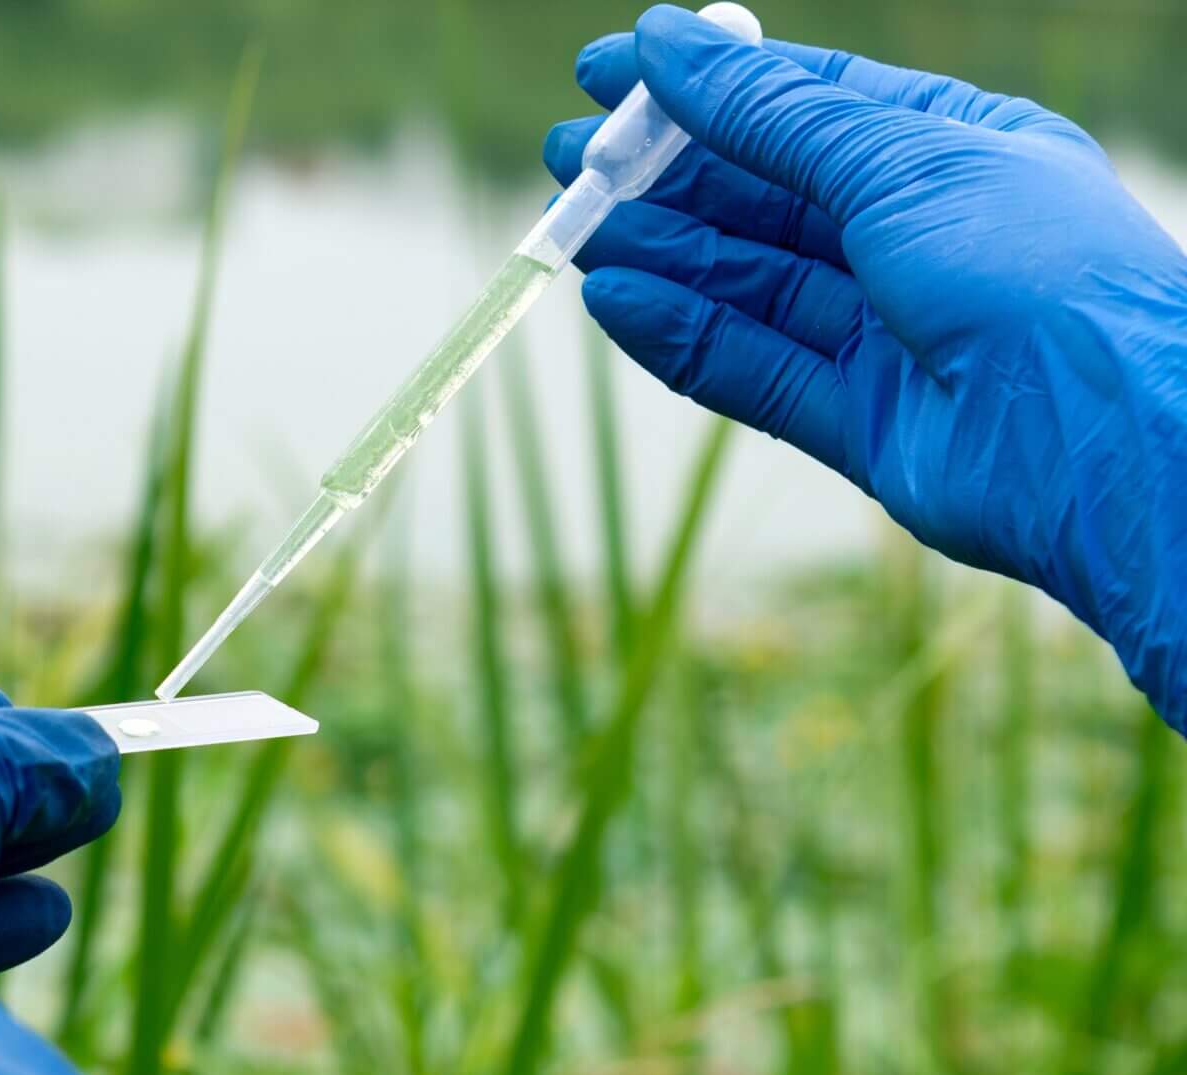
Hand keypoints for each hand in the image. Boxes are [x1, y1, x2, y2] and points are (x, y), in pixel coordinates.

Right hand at [546, 5, 1186, 728]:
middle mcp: (922, 237)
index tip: (605, 70)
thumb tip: (668, 43)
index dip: (701, 85)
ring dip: (660, 253)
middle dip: (663, 175)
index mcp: (954, 151)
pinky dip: (682, 337)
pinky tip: (616, 301)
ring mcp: (890, 333)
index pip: (805, 102)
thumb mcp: (898, 158)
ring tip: (573, 229)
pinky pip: (752, 370)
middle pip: (764, 197)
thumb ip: (772, 113)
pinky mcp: (861, 422)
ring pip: (749, 285)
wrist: (1104, 434)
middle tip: (568, 160)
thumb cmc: (1032, 266)